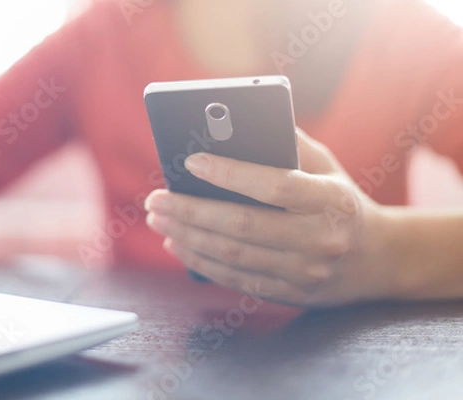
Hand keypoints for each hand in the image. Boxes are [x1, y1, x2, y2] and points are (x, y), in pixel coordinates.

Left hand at [145, 129, 394, 306]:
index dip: (230, 173)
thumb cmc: (341, 201)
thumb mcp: (326, 166)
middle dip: (191, 212)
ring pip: (233, 255)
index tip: (191, 161)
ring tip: (158, 219)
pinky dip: (200, 262)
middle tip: (156, 199)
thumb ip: (288, 144)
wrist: (376, 258)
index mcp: (331, 200)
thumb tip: (236, 122)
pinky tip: (177, 245)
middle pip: (243, 226)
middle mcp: (320, 240)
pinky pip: (236, 279)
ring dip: (187, 237)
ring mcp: (305, 273)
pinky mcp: (290, 293)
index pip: (275, 186)